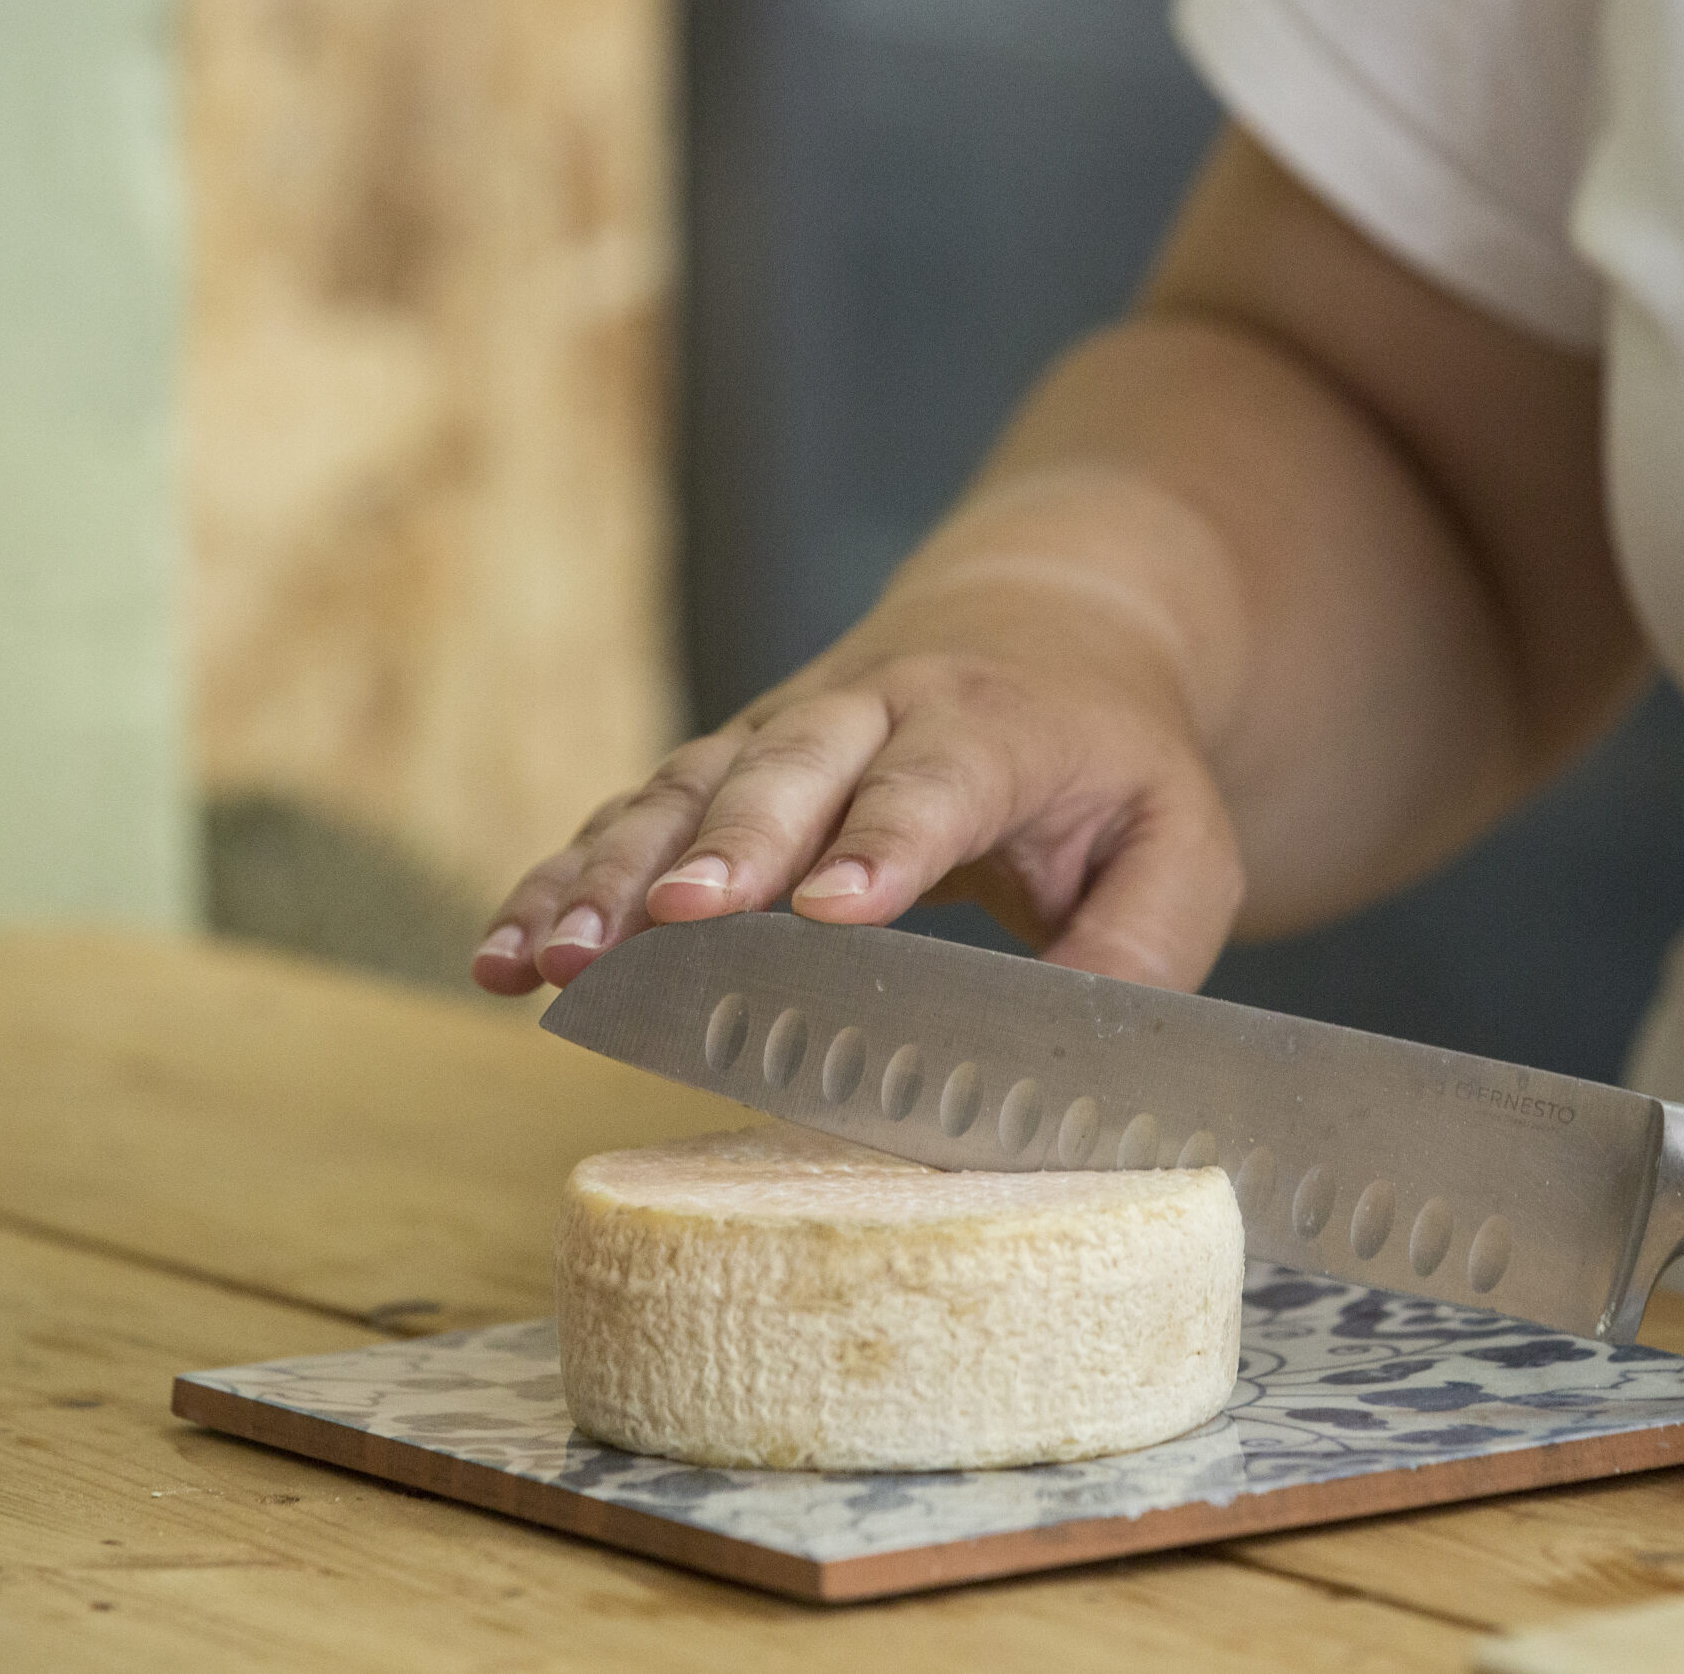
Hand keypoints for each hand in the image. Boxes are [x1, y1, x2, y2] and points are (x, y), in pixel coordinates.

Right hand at [467, 611, 1246, 998]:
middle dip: (723, 848)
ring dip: (607, 878)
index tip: (833, 908)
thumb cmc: (1109, 762)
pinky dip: (559, 884)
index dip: (882, 841)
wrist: (1040, 629)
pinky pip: (626, 823)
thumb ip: (1148, 945)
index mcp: (990, 726)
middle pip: (782, 772)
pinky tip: (502, 956)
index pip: (934, 780)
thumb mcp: (1182, 843)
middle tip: (674, 921)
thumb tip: (1081, 1054)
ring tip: (543, 962)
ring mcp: (775, 738)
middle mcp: (866, 714)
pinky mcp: (716, 773)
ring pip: (677, 795)